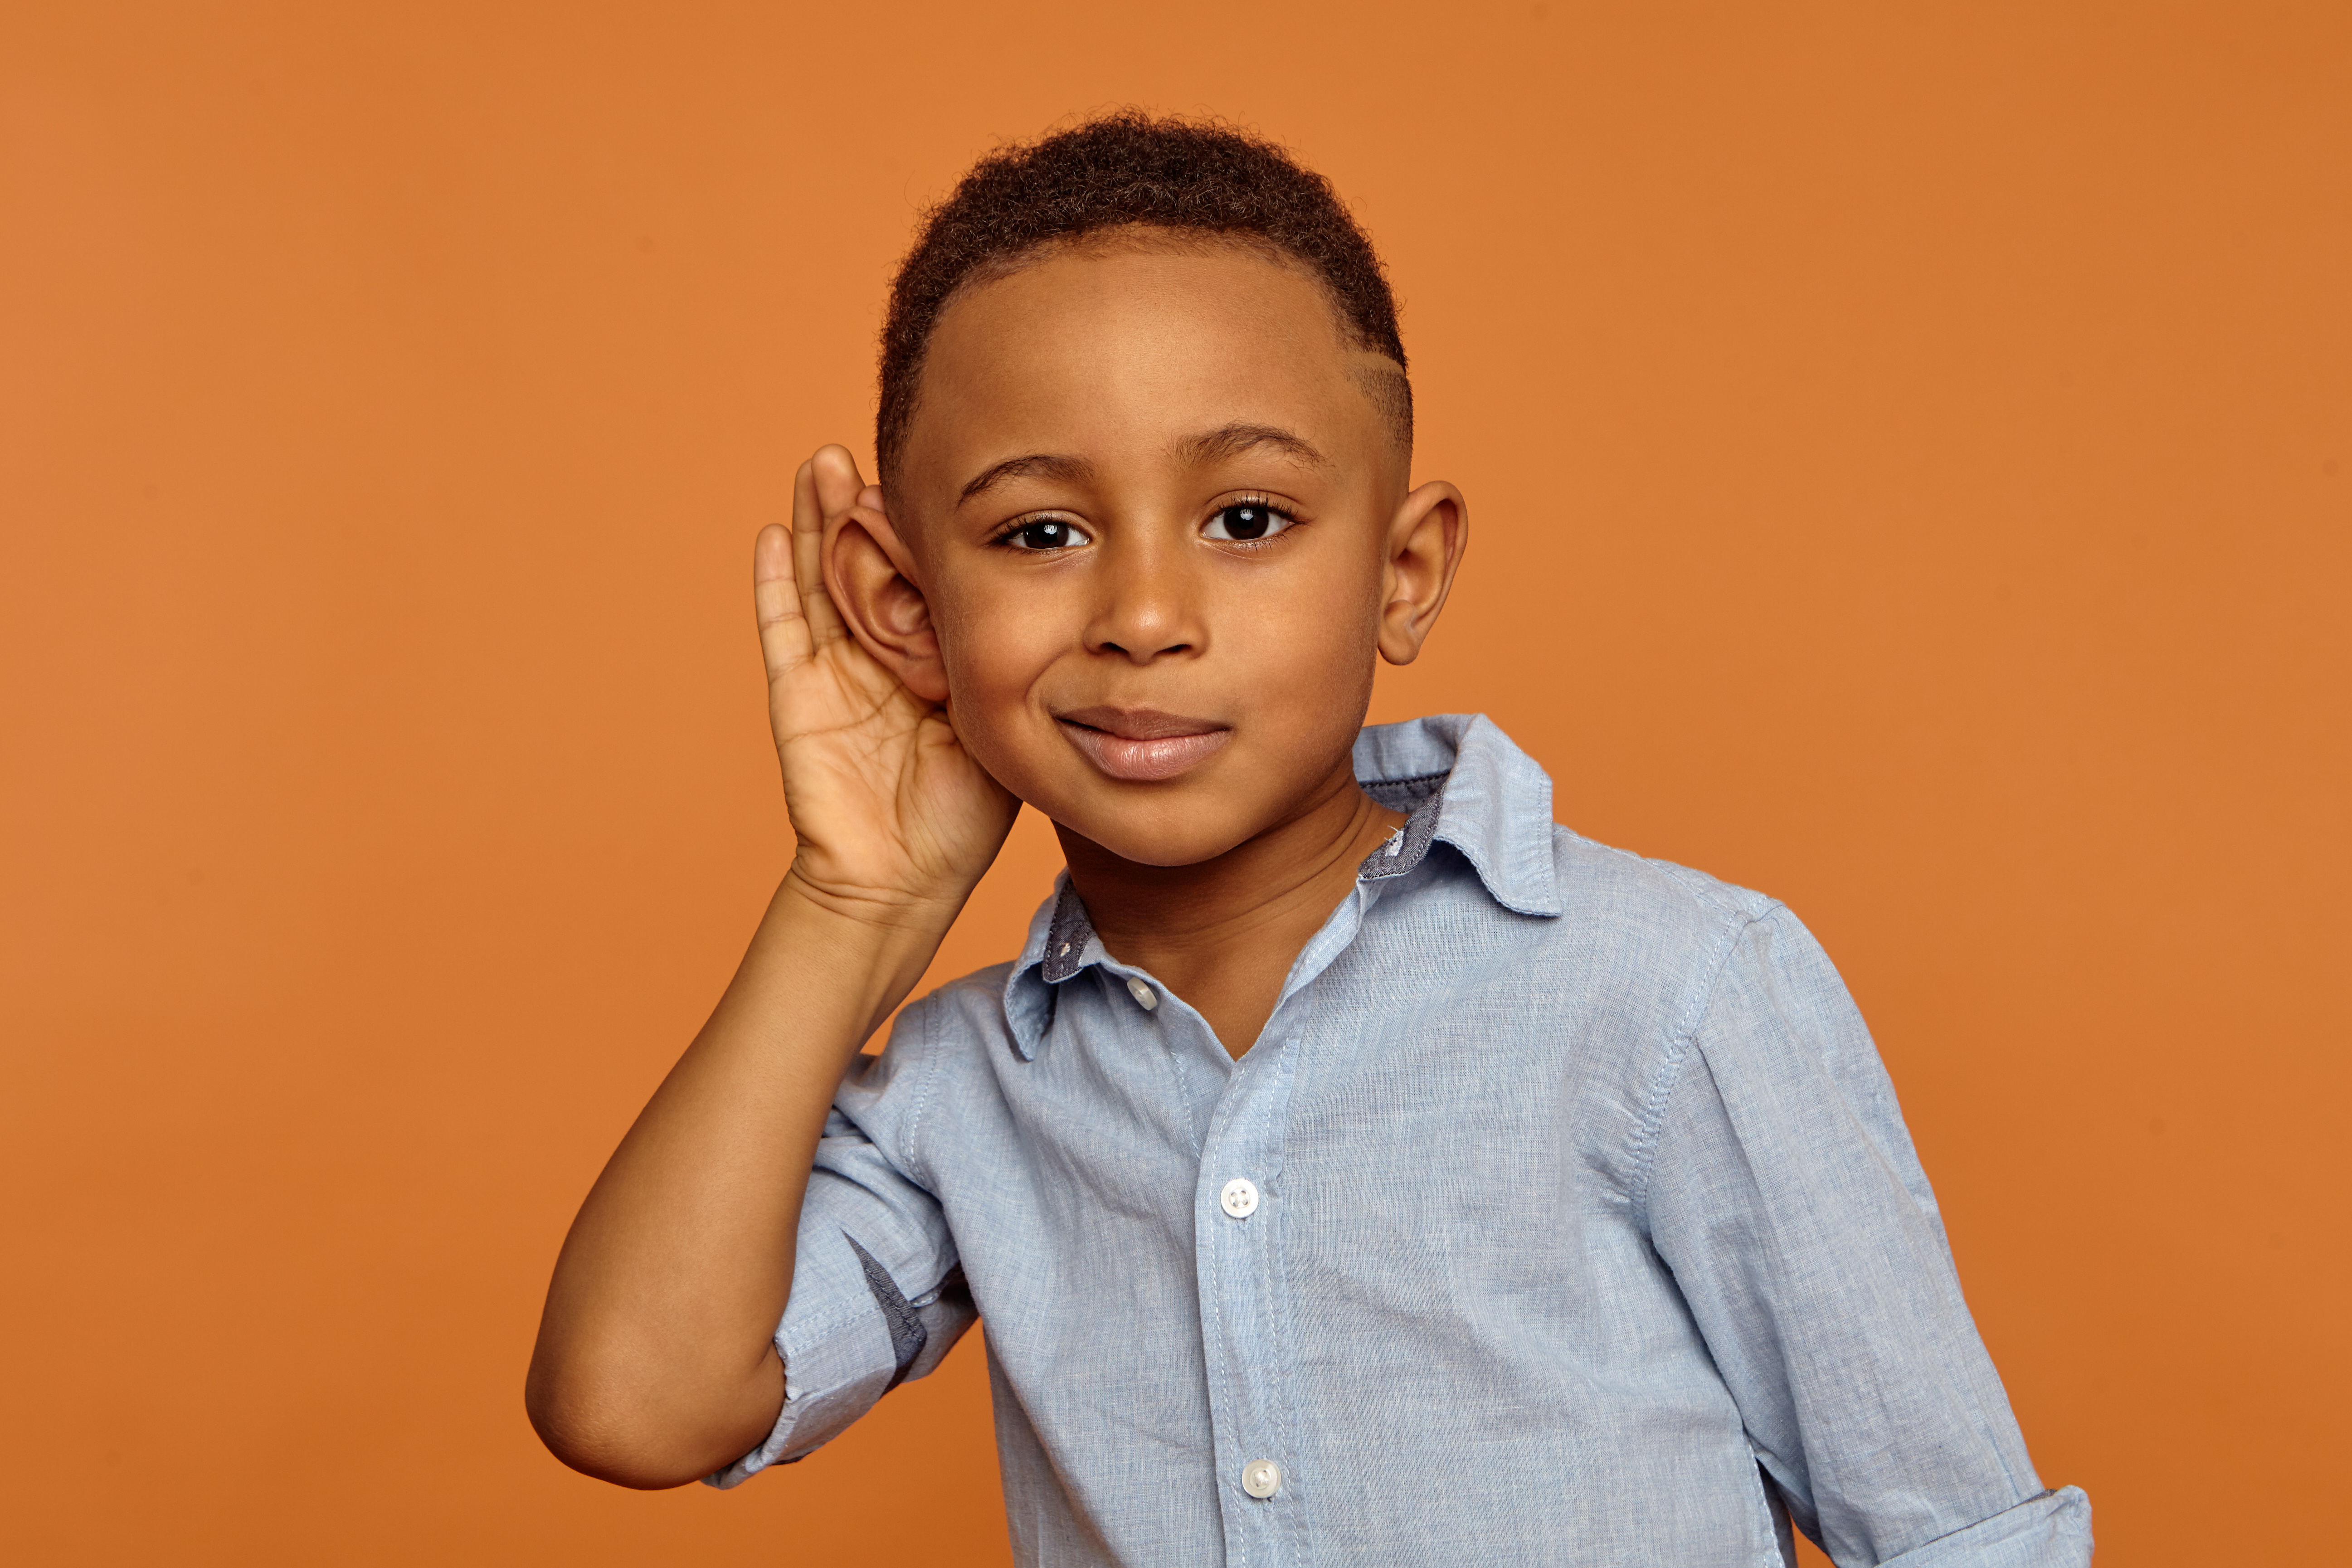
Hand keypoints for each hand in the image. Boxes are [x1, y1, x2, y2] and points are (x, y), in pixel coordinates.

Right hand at [757, 446, 1017, 926]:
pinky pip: (782, 631)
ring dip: (816, 521)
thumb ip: (1000, 665)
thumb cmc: (957, 817)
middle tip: (864, 446)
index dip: (918, 529)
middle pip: (863, 564)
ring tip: (821, 461)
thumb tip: (1031, 601)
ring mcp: (832, 673)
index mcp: (927, 659)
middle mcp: (877, 655)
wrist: (902, 882)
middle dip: (862, 506)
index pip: (920, 577)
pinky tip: (773, 533)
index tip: (930, 473)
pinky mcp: (796, 697)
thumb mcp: (996, 724)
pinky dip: (775, 584)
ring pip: (820, 581)